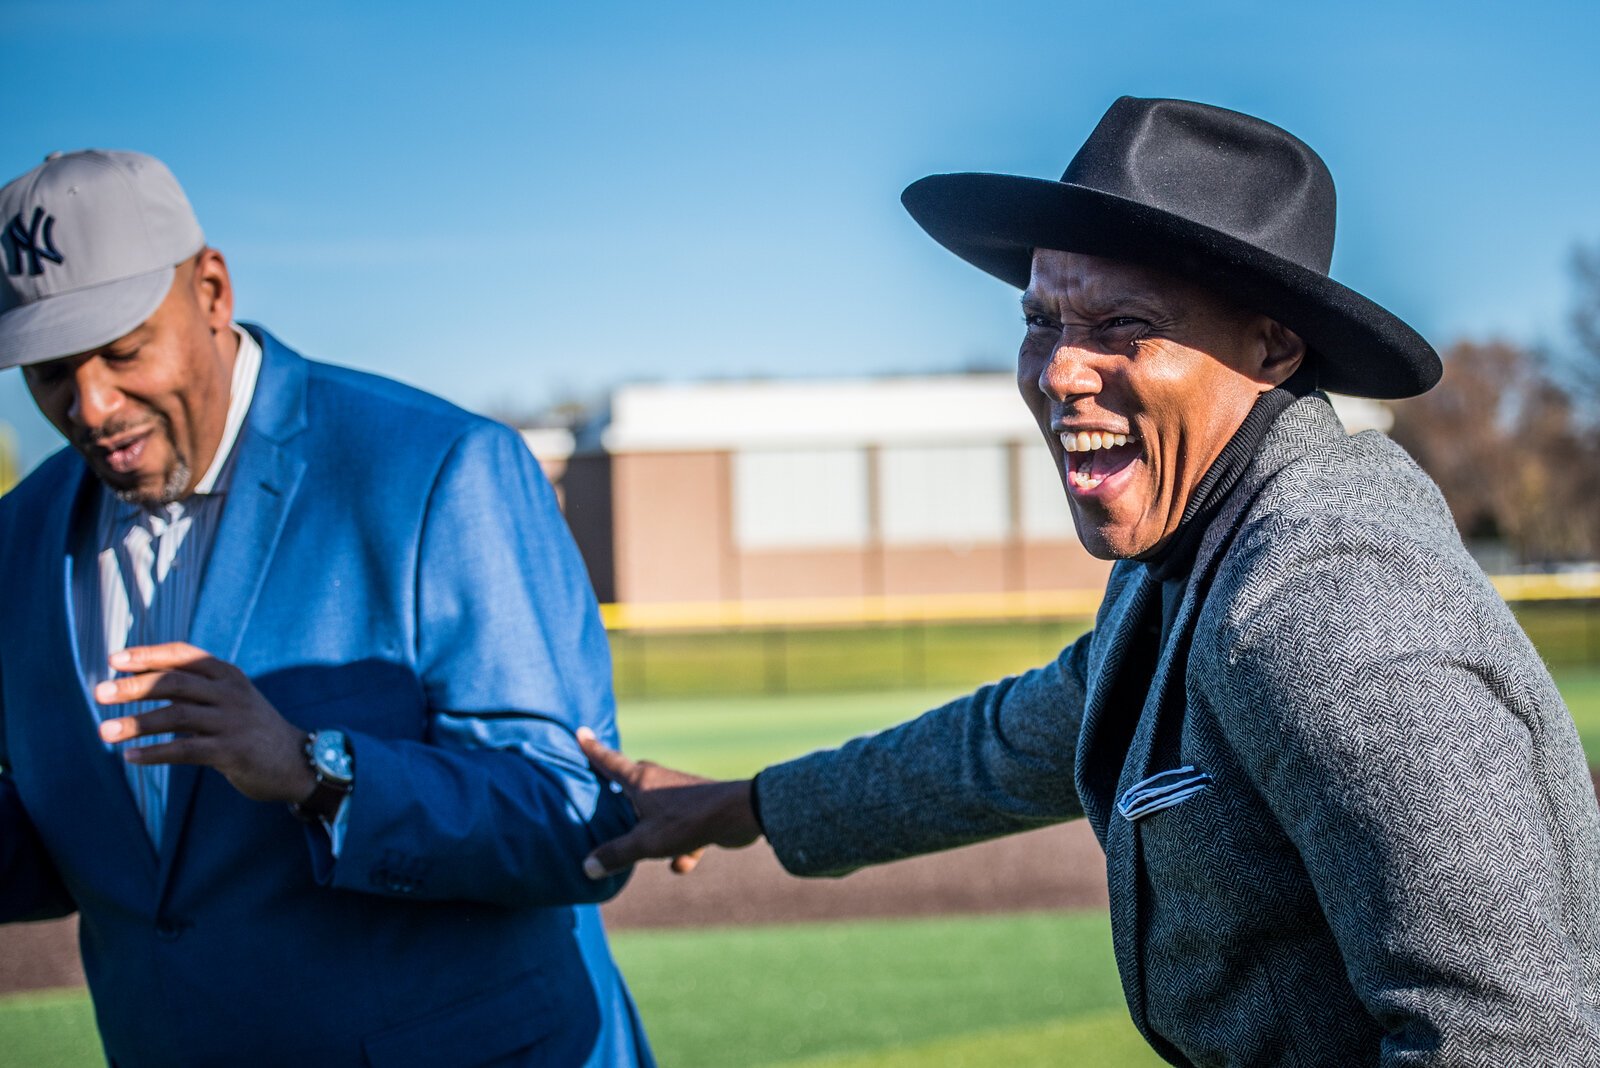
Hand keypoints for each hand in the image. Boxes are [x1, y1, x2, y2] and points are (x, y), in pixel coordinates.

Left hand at [95, 642, 314, 804]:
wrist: (296, 761)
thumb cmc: (251, 729)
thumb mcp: (228, 699)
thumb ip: (192, 689)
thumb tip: (135, 680)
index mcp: (228, 674)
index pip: (182, 655)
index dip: (147, 655)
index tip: (114, 660)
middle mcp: (231, 692)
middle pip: (174, 683)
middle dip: (132, 687)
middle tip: (99, 693)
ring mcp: (233, 721)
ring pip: (176, 715)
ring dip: (136, 723)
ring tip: (104, 732)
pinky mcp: (232, 751)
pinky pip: (186, 750)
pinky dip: (155, 753)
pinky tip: (131, 757)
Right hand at [577, 728, 761, 878]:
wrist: (740, 814)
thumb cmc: (689, 821)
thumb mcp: (646, 842)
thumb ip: (616, 854)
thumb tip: (587, 867)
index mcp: (640, 781)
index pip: (609, 762)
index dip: (592, 749)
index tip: (581, 731)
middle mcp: (659, 782)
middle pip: (631, 781)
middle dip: (617, 787)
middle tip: (600, 788)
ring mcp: (680, 795)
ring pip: (655, 808)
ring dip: (647, 825)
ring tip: (638, 842)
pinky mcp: (699, 811)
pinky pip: (680, 829)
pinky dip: (679, 846)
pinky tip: (681, 864)